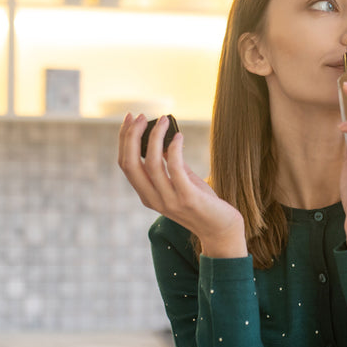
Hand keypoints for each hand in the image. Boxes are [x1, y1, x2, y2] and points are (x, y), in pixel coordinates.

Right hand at [117, 114, 246, 257]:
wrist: (221, 229)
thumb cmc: (202, 203)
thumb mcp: (181, 182)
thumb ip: (170, 164)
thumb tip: (163, 137)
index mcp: (147, 195)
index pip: (126, 164)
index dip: (124, 139)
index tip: (129, 119)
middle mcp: (154, 199)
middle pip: (131, 163)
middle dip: (131, 136)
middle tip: (141, 116)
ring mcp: (169, 200)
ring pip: (151, 163)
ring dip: (155, 137)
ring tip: (163, 120)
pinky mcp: (188, 198)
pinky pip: (175, 168)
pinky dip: (174, 149)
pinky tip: (179, 136)